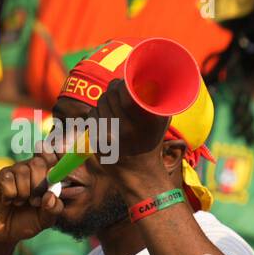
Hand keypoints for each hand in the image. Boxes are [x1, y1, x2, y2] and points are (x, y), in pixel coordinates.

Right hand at [0, 153, 62, 244]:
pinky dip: (9, 194)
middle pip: (37, 163)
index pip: (52, 161)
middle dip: (39, 184)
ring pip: (22, 170)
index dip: (55, 166)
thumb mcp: (46, 219)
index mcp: (44, 178)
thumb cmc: (28, 223)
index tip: (54, 179)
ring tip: (20, 203)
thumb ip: (54, 208)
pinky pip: (6, 179)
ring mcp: (12, 174)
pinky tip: (7, 201)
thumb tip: (51, 195)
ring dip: (23, 192)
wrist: (4, 233)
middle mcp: (29, 172)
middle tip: (35, 201)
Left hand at [85, 78, 170, 194]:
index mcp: (144, 121)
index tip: (125, 86)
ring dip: (104, 104)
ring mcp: (111, 135)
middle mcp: (127, 127)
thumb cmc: (151, 143)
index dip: (121, 84)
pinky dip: (97, 116)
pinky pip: (92, 117)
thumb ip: (155, 101)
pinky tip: (107, 123)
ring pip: (99, 104)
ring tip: (114, 112)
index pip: (122, 90)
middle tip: (118, 96)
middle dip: (112, 92)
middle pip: (109, 95)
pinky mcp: (98, 141)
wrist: (139, 174)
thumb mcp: (160, 122)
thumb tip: (144, 80)